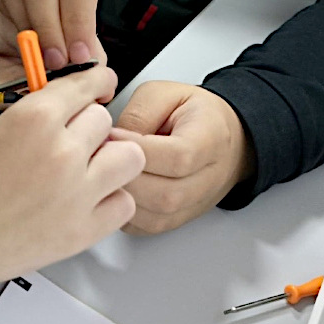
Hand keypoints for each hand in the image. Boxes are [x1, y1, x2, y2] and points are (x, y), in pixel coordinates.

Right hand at [0, 66, 143, 282]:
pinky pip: (124, 202)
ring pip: (128, 157)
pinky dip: (110, 201)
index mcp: (35, 118)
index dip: (94, 84)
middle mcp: (63, 151)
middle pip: (105, 120)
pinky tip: (88, 203)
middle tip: (73, 144)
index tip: (101, 85)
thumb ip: (37, 117)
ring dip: (111, 161)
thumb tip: (69, 111)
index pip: (86, 84)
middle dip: (90, 130)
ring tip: (89, 173)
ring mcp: (78, 191)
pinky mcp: (83, 230)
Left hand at [111, 81, 255, 234]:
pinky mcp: (176, 220)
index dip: (138, 150)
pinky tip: (115, 190)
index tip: (111, 135)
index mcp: (210, 140)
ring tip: (104, 173)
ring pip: (154, 217)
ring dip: (122, 197)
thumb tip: (111, 139)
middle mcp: (208, 179)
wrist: (224, 138)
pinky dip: (123, 213)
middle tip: (100, 157)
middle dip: (124, 177)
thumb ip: (138, 114)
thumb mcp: (165, 94)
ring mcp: (194, 205)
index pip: (177, 157)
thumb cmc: (194, 115)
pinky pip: (145, 228)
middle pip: (165, 195)